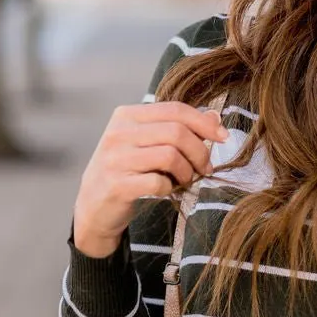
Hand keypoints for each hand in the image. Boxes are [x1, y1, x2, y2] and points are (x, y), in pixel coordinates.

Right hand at [72, 102, 229, 257]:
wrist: (93, 207)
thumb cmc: (126, 171)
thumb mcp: (148, 144)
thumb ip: (178, 128)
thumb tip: (214, 117)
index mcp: (127, 116)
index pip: (175, 110)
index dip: (204, 123)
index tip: (222, 137)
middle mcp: (118, 133)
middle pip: (176, 132)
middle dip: (200, 152)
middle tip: (205, 168)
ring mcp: (115, 159)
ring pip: (170, 156)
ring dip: (187, 172)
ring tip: (186, 180)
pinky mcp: (117, 185)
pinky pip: (158, 182)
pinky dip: (170, 188)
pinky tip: (166, 190)